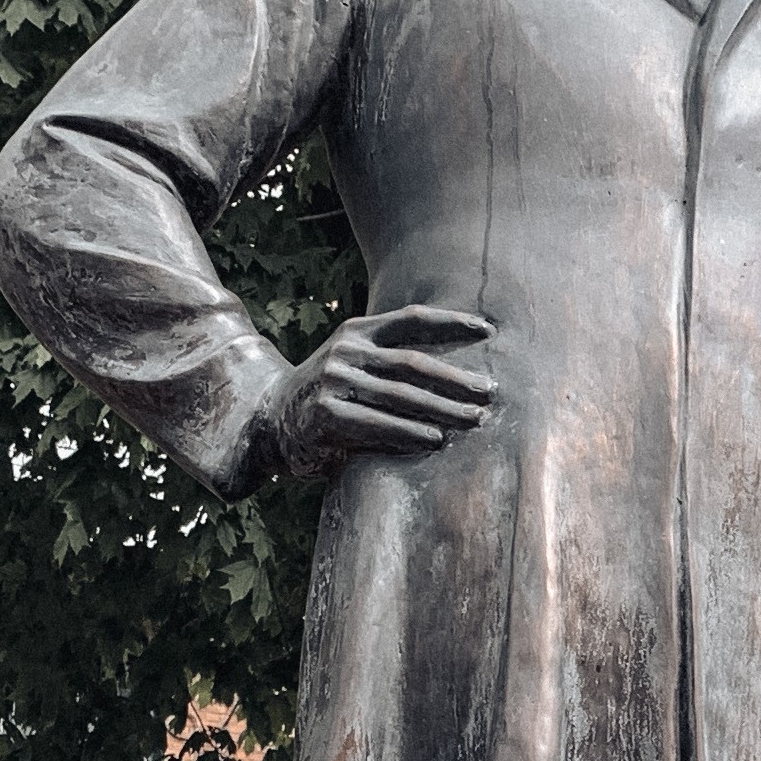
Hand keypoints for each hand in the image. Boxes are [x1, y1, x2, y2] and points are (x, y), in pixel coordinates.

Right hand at [249, 304, 494, 481]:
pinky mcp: (326, 414)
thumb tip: (458, 374)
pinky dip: (409, 433)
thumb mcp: (354, 365)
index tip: (487, 330)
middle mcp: (346, 351)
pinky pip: (378, 425)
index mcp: (357, 331)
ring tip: (473, 419)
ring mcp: (334, 381)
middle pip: (413, 362)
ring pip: (401, 396)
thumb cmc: (329, 396)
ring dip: (443, 410)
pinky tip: (435, 440)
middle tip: (489, 392)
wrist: (270, 420)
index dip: (451, 322)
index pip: (412, 319)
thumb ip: (391, 360)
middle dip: (456, 378)